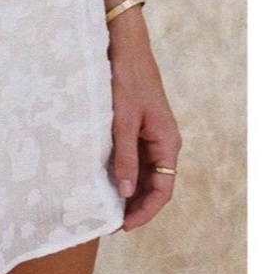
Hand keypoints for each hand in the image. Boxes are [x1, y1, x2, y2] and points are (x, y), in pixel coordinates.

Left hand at [108, 14, 180, 230]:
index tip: (124, 227)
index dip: (145, 211)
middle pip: (154, 183)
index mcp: (167, 142)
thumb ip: (125, 157)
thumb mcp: (122, 120)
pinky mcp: (137, 125)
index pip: (162, 189)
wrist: (125, 46)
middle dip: (136, 205)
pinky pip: (134, 155)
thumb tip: (126, 193)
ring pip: (144, 171)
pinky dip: (123, 170)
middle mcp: (163, 142)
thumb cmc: (127, 79)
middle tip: (110, 223)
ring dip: (129, 189)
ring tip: (107, 206)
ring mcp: (150, 134)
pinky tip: (106, 179)